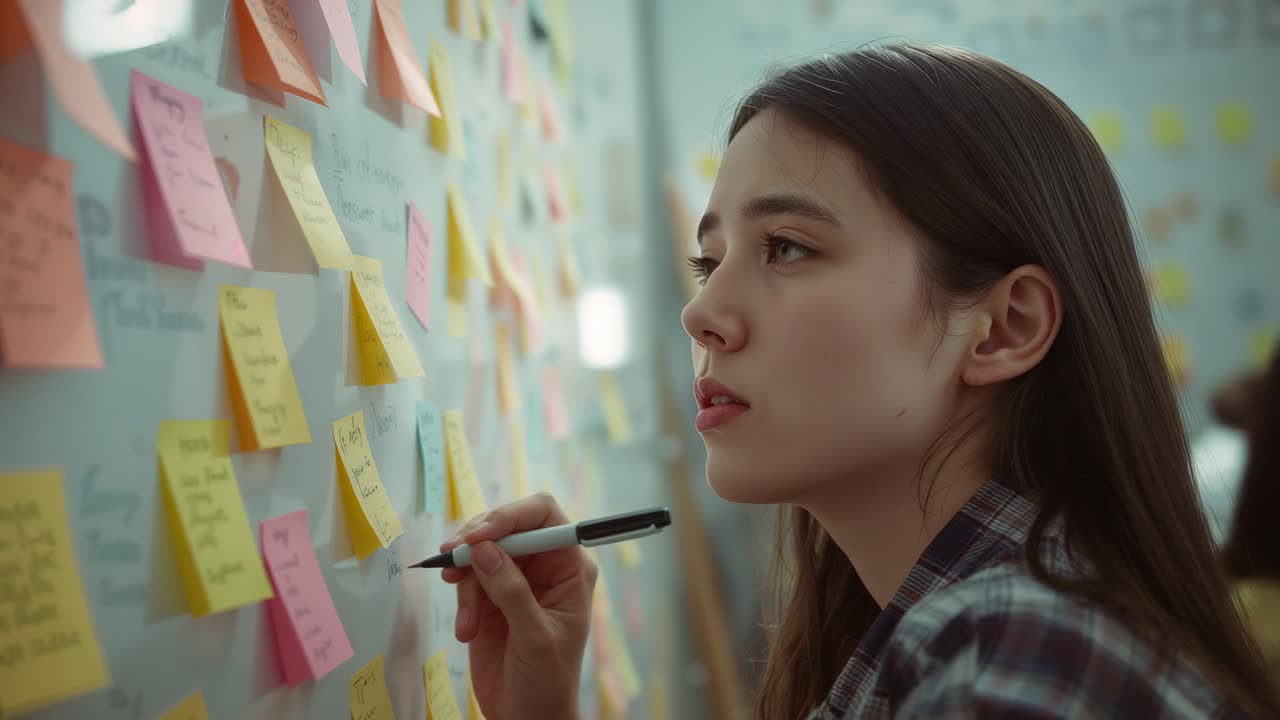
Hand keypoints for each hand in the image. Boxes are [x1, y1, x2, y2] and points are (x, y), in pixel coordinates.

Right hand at [442, 493, 596, 719]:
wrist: (527, 718)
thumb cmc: (547, 682)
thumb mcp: (535, 636)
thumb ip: (512, 591)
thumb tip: (485, 550)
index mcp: (570, 567)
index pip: (543, 516)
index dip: (510, 517)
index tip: (478, 536)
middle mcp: (545, 566)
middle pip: (507, 527)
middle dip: (477, 542)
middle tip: (452, 560)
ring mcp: (516, 580)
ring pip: (482, 553)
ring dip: (466, 581)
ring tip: (468, 621)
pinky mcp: (491, 598)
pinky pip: (468, 580)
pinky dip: (461, 601)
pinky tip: (466, 631)